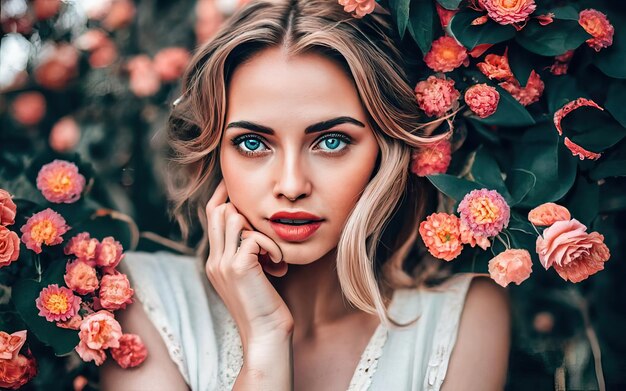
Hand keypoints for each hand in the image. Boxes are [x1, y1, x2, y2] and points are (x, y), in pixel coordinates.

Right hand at [205, 180, 293, 344]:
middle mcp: (214, 260)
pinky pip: (254, 237)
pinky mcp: (237, 267)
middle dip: (246, 210)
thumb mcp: (254, 275)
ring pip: (235, 218)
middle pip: (219, 210)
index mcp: (215, 261)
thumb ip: (249, 253)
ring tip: (274, 256)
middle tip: (268, 229)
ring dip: (262, 232)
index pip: (212, 216)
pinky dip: (272, 247)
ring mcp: (223, 263)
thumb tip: (258, 230)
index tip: (242, 190)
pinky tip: (279, 267)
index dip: (225, 196)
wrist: (266, 335)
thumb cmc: (266, 306)